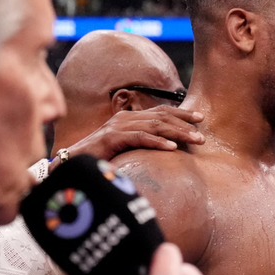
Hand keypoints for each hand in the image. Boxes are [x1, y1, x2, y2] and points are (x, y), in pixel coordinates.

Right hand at [64, 107, 203, 162]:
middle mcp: (125, 118)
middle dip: (185, 124)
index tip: (201, 119)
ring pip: (155, 126)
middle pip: (162, 116)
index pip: (161, 111)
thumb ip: (142, 142)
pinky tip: (172, 148)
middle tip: (202, 135)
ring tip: (195, 141)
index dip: (182, 114)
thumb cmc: (100, 158)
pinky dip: (158, 142)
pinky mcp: (113, 138)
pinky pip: (140, 138)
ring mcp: (118, 126)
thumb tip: (166, 147)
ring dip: (178, 133)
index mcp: (130, 118)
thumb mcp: (125, 147)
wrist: (72, 163)